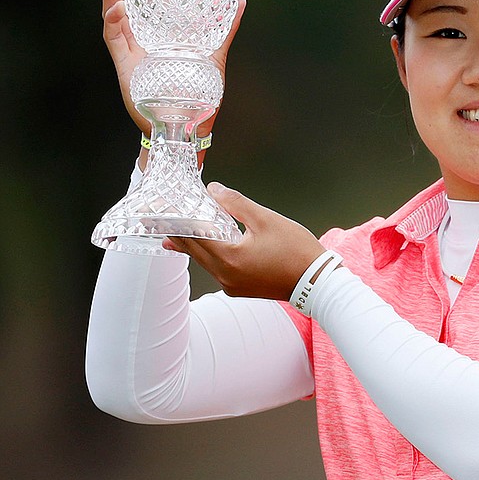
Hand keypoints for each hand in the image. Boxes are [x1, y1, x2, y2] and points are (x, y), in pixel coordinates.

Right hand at [101, 0, 245, 146]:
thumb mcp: (214, 55)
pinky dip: (115, 23)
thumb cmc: (199, 94)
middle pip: (124, 3)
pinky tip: (120, 8)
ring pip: (114, 16)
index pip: (144, 2)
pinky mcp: (126, 67)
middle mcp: (142, 41)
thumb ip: (225, 29)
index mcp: (160, 36)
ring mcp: (132, 53)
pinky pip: (114, 40)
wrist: (188, 126)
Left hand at [163, 183, 325, 300]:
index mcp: (229, 259)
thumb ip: (237, 204)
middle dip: (179, 235)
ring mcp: (232, 286)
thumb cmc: (296, 250)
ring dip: (194, 246)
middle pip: (194, 252)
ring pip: (205, 262)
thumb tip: (214, 190)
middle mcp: (225, 277)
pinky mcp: (241, 289)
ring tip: (177, 233)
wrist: (317, 282)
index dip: (178, 222)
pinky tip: (209, 246)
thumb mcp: (266, 220)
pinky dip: (210, 255)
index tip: (162, 213)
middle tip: (161, 221)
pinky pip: (218, 269)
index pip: (194, 237)